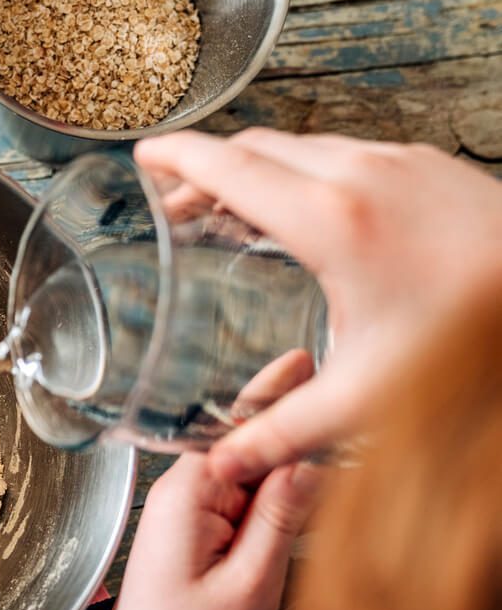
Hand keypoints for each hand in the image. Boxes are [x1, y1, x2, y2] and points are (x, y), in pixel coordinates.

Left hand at [35, 454, 319, 609]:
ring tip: (294, 534)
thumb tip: (310, 460)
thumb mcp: (250, 584)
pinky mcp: (190, 524)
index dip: (293, 434)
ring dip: (280, 496)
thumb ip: (280, 517)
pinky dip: (264, 516)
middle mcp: (178, 488)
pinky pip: (238, 500)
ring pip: (249, 475)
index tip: (334, 444)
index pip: (248, 430)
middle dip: (291, 467)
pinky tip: (275, 543)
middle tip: (323, 502)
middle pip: (250, 448)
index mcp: (187, 492)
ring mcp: (182, 504)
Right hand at [135, 129, 501, 480]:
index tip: (142, 155)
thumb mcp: (366, 399)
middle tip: (173, 198)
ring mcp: (402, 162)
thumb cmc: (476, 347)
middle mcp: (362, 175)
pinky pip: (346, 152)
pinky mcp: (431, 166)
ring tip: (231, 208)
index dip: (177, 158)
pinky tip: (306, 210)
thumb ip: (283, 432)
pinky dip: (304, 170)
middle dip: (205, 167)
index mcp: (332, 220)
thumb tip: (225, 462)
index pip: (229, 168)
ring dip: (256, 169)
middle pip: (256, 149)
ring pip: (302, 147)